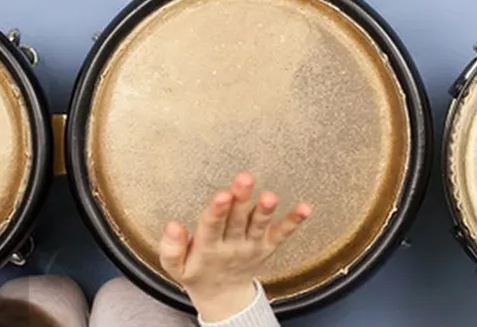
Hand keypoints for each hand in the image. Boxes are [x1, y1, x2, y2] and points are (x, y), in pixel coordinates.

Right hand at [159, 172, 311, 322]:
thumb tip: (172, 225)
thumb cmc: (198, 270)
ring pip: (258, 226)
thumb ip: (171, 248)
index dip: (216, 211)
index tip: (221, 195)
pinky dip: (293, 222)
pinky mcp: (268, 246)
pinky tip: (305, 209)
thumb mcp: (176, 267)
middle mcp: (232, 246)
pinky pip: (281, 234)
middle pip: (237, 220)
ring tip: (271, 197)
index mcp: (207, 248)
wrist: (223, 298)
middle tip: (245, 179)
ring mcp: (252, 246)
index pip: (211, 227)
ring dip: (265, 211)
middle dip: (241, 200)